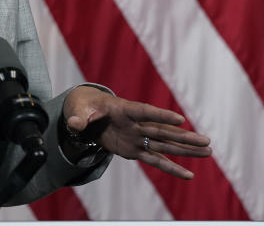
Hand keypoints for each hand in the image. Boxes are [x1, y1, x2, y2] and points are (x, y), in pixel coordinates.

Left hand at [63, 86, 211, 178]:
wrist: (86, 113)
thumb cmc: (84, 107)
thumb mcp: (78, 110)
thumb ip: (78, 118)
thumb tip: (74, 124)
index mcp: (123, 110)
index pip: (144, 112)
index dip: (161, 115)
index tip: (180, 119)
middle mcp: (135, 124)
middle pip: (162, 131)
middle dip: (183, 137)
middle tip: (207, 141)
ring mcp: (137, 137)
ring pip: (164, 145)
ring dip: (185, 150)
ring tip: (208, 152)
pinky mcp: (135, 150)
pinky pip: (155, 160)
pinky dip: (171, 168)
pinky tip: (189, 175)